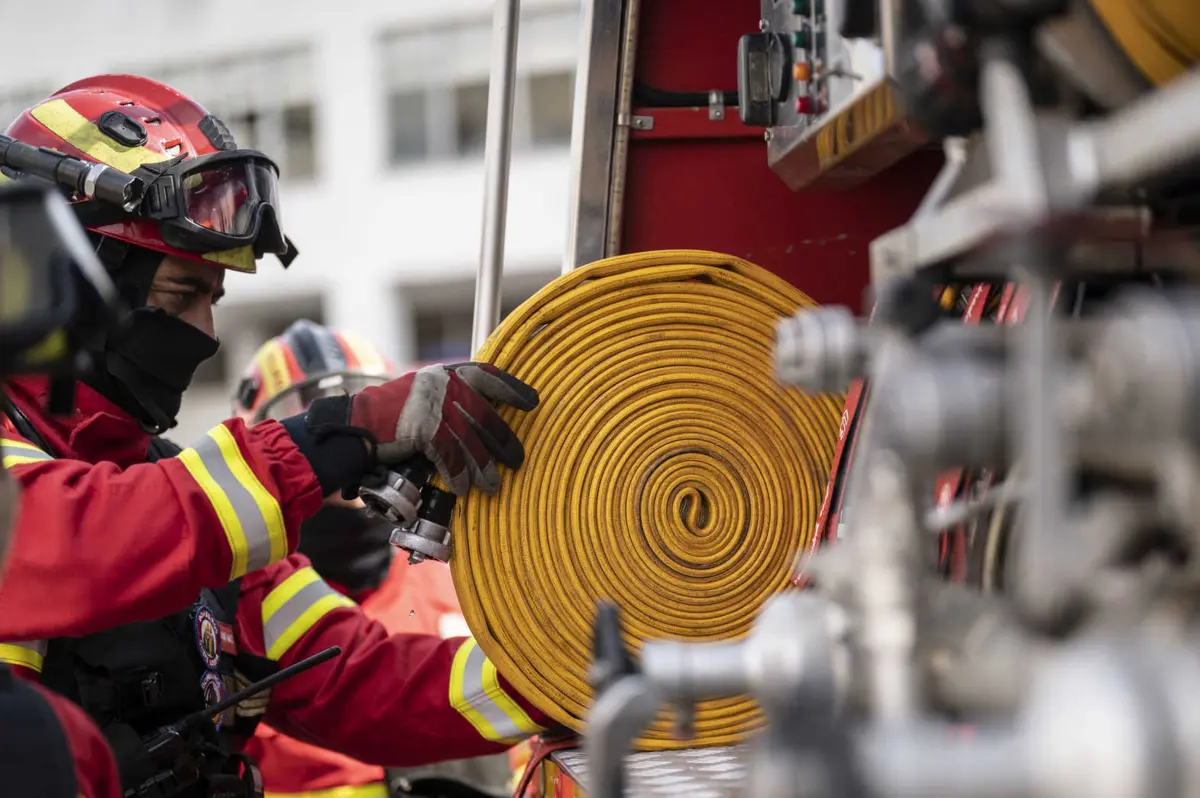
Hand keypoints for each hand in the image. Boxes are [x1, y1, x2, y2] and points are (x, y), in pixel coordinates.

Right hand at [345, 363, 537, 495]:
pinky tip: (464, 488)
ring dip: (483, 466)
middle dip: (503, 440)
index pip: (487, 375)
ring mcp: (433, 405)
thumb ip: (448, 400)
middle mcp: (442, 385)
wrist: (354, 425)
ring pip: (471, 441)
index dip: (512, 389)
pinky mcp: (424, 428)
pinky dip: (458, 474)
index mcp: (444, 374)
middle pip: (485, 414)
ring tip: (492, 484)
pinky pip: (450, 456)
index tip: (533, 402)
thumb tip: (481, 420)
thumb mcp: (420, 396)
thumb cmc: (388, 416)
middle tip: (517, 459)